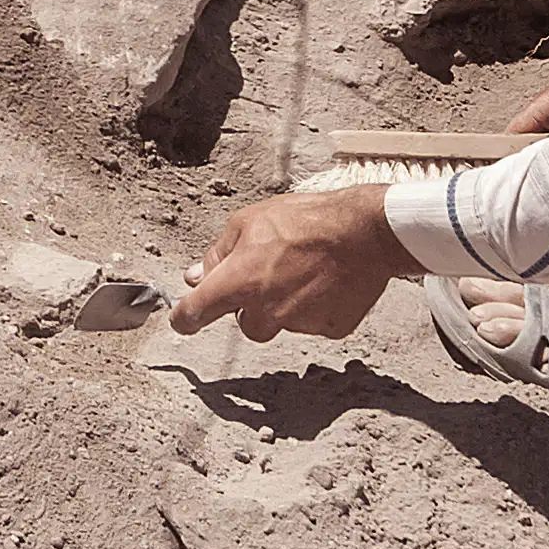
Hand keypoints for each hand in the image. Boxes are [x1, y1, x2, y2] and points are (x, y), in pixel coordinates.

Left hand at [171, 185, 411, 344]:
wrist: (365, 232)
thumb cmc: (306, 220)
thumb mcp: (249, 221)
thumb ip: (218, 254)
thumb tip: (195, 276)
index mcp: (239, 283)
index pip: (195, 314)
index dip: (185, 318)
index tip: (183, 320)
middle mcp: (266, 311)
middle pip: (246, 324)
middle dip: (253, 306)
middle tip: (273, 274)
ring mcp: (299, 324)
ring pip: (282, 324)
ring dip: (286, 306)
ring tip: (307, 270)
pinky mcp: (330, 329)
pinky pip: (314, 324)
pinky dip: (317, 308)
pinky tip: (327, 281)